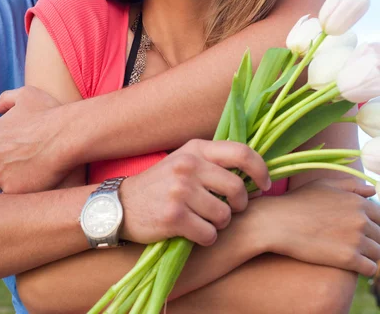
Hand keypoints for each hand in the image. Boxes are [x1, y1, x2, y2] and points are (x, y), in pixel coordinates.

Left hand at [0, 86, 64, 191]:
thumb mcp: (26, 94)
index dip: (8, 146)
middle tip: (31, 157)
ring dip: (16, 176)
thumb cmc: (48, 113)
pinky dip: (26, 187)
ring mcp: (0, 176)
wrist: (67, 135)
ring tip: (37, 167)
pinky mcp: (13, 191)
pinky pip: (17, 192)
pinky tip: (40, 176)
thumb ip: (6, 98)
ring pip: (5, 180)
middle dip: (9, 162)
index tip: (23, 144)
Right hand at [119, 138, 270, 245]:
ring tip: (205, 220)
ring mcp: (180, 191)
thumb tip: (254, 174)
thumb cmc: (160, 184)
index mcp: (195, 148)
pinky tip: (193, 232)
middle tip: (231, 209)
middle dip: (240, 204)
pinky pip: (209, 234)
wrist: (121, 206)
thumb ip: (214, 162)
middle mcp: (188, 165)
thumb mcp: (185, 161)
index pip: (241, 152)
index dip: (261, 169)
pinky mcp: (173, 217)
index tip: (265, 184)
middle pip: (237, 188)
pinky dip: (206, 238)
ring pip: (224, 215)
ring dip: (220, 224)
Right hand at [263, 178, 379, 276]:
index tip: (358, 229)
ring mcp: (356, 239)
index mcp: (357, 201)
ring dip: (368, 254)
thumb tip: (373, 191)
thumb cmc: (298, 201)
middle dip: (370, 239)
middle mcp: (360, 219)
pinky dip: (364, 267)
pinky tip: (351, 263)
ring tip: (350, 253)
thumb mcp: (323, 185)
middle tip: (351, 242)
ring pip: (377, 252)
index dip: (371, 223)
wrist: (278, 222)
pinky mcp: (349, 259)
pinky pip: (370, 268)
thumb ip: (351, 186)